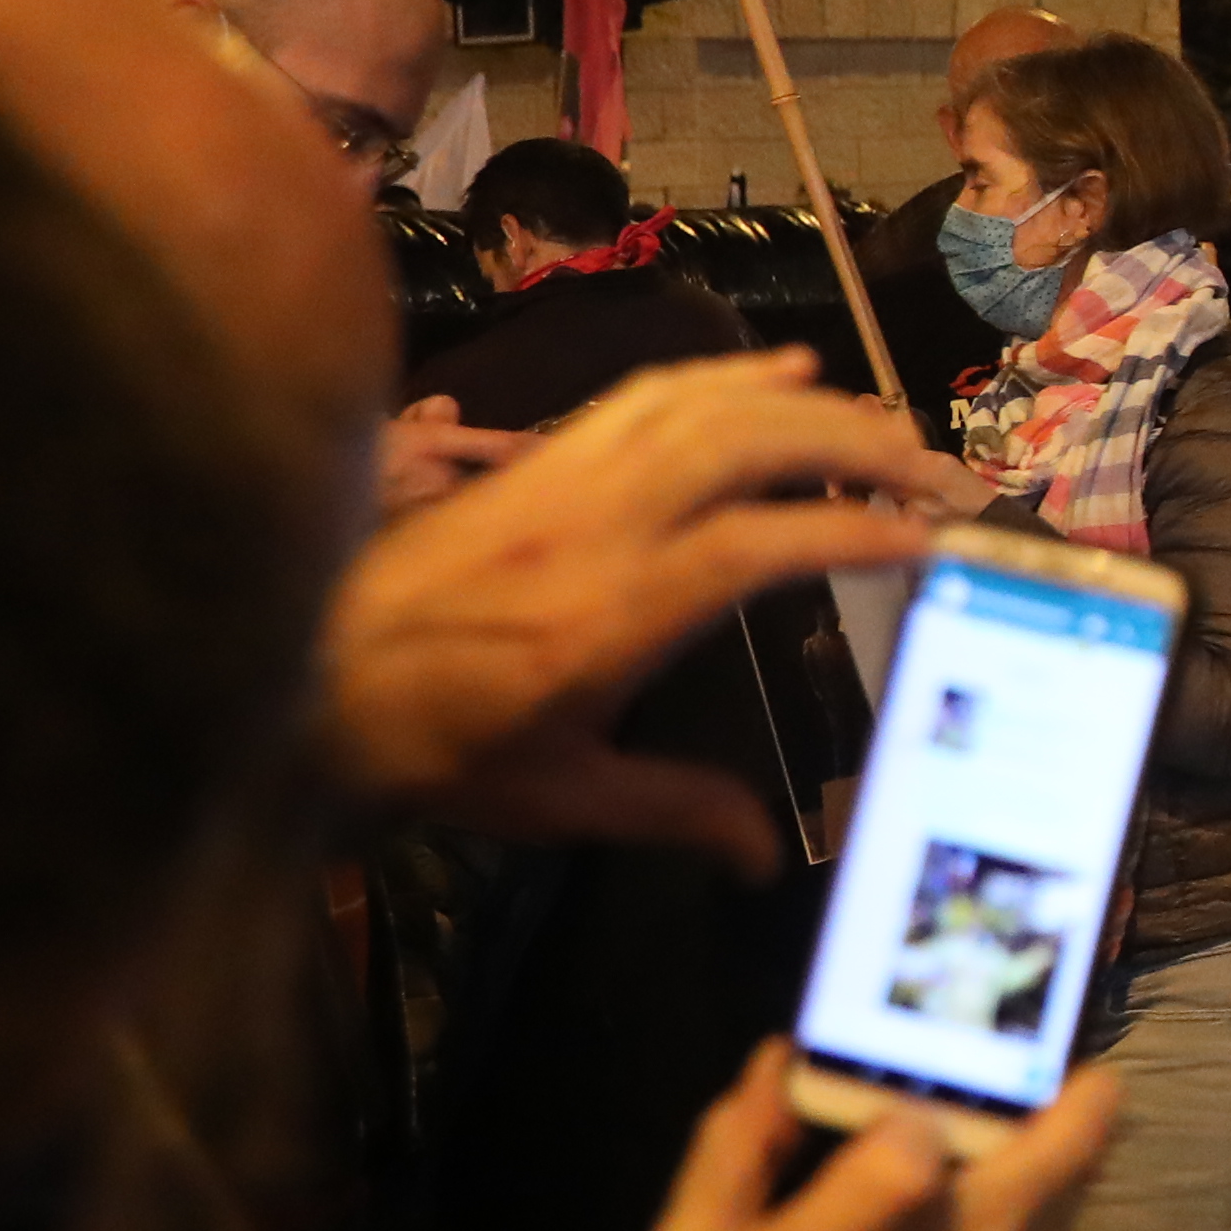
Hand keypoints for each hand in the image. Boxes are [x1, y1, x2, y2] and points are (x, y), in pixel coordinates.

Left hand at [325, 354, 972, 867]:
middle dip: (853, 444)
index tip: (925, 542)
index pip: (756, 545)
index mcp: (610, 614)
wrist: (298, 687)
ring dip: (802, 402)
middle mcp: (593, 525)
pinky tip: (779, 372)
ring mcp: (559, 478)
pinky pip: (644, 393)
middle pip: (745, 445)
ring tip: (881, 420)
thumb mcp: (559, 800)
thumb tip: (764, 859)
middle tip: (932, 469)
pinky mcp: (534, 459)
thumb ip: (674, 811)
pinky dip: (723, 374)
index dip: (849, 530)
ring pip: (700, 404)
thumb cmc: (430, 754)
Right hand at [518, 1041, 1118, 1230]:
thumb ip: (732, 1155)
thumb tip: (788, 1055)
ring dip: (1063, 1188)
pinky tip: (1024, 1211)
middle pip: (999, 1215)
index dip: (929, 1116)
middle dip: (1063, 1136)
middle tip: (1096, 1075)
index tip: (931, 1085)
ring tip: (1084, 1119)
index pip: (899, 1177)